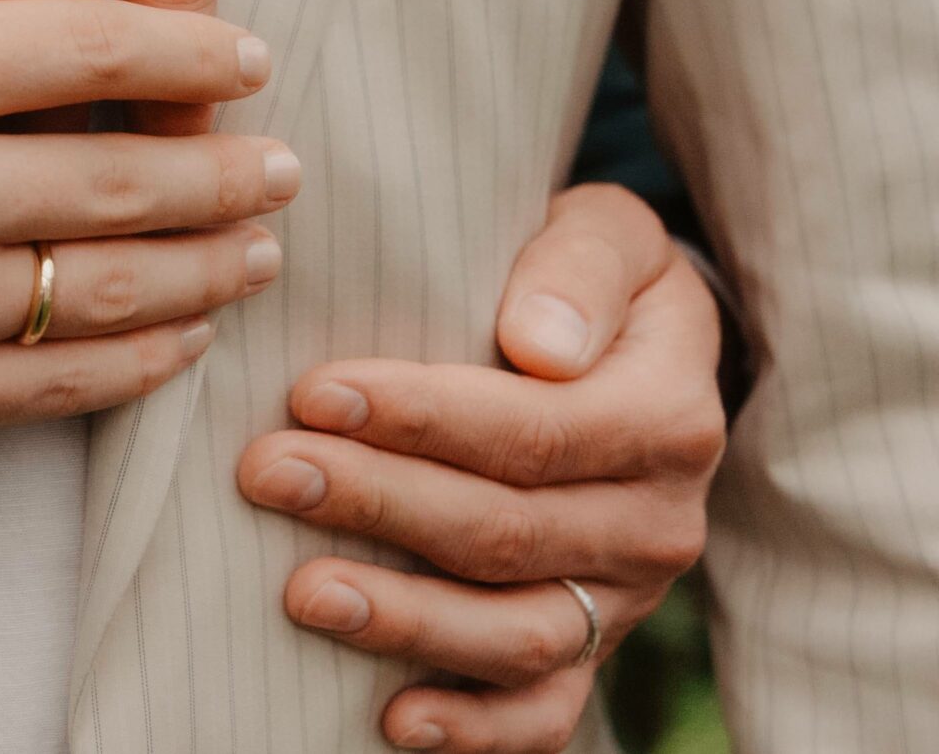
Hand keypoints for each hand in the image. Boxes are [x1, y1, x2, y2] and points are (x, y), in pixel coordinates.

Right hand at [0, 0, 285, 443]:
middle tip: (285, 156)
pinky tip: (185, 324)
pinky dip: (145, 353)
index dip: (193, 48)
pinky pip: (64, 381)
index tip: (249, 51)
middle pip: (128, 173)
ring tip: (258, 237)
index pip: (88, 44)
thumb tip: (83, 19)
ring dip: (211, 262)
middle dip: (231, 167)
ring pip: (117, 286)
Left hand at [235, 186, 727, 752]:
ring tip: (302, 591)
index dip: (424, 418)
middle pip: (509, 531)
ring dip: (404, 619)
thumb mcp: (606, 233)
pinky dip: (473, 729)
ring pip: (518, 634)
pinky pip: (543, 712)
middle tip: (269, 471)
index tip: (315, 392)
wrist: (640, 350)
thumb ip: (581, 267)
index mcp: (669, 416)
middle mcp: (660, 522)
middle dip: (379, 503)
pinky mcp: (592, 648)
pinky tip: (391, 718)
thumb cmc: (591, 278)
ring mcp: (625, 598)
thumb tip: (540, 345)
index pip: (536, 430)